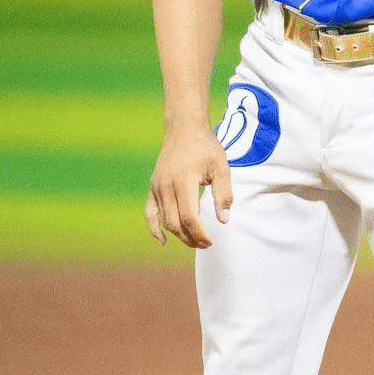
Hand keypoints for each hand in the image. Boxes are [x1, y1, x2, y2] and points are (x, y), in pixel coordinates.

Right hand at [146, 125, 232, 248]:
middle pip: (174, 223)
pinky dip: (154, 228)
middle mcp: (166, 186)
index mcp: (184, 181)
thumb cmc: (206, 148)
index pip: (189, 217)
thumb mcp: (221, 167)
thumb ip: (223, 194)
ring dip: (178, 235)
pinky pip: (150, 213)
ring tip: (194, 241)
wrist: (184, 130)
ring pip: (163, 220)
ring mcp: (157, 187)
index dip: (199, 233)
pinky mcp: (153, 187)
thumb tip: (223, 220)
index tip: (211, 241)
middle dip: (190, 238)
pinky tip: (163, 240)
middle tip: (206, 244)